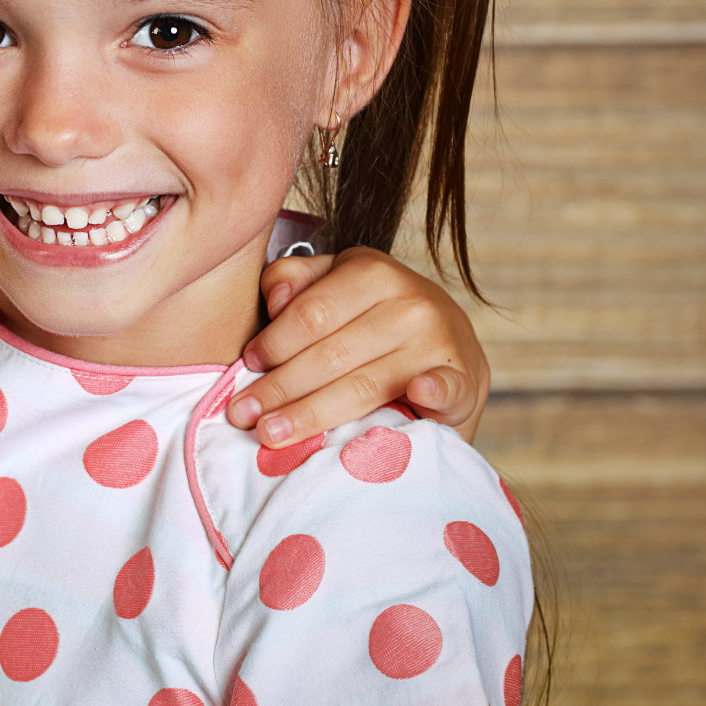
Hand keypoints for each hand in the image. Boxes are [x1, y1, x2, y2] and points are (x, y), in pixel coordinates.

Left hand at [228, 246, 488, 447]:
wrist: (449, 347)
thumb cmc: (372, 317)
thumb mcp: (333, 283)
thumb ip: (296, 280)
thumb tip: (273, 298)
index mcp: (371, 272)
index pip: (310, 314)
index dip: (274, 343)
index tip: (245, 368)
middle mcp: (409, 302)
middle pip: (330, 354)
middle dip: (280, 388)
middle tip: (242, 414)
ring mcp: (439, 341)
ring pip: (364, 384)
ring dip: (314, 412)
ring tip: (272, 433)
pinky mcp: (464, 379)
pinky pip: (446, 386)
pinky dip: (434, 391)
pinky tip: (415, 397)